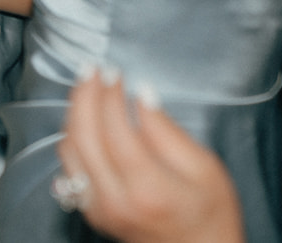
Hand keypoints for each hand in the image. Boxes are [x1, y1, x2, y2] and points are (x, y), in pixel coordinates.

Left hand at [57, 72, 244, 242]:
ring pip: (69, 149)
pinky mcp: (91, 211)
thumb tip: (141, 93)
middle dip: (84, 96)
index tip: (114, 71)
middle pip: (83, 136)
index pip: (115, 130)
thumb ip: (168, 131)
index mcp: (148, 188)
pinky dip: (73, 136)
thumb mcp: (205, 168)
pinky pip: (70, 165)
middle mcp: (115, 200)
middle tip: (91, 69)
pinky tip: (85, 118)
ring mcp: (99, 209)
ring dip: (74, 113)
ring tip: (87, 87)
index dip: (110, 95)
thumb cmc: (211, 212)